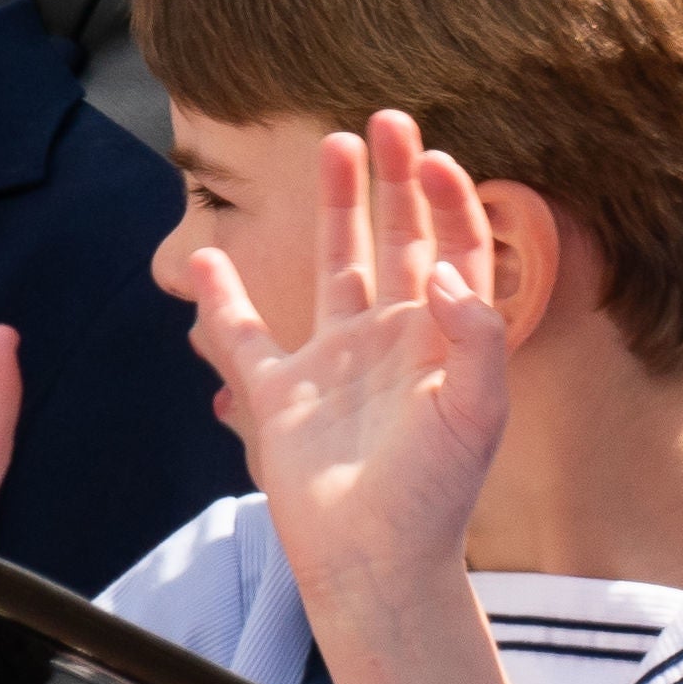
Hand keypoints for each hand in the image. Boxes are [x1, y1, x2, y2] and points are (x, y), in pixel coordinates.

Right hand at [183, 110, 508, 601]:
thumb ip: (477, 336)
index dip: (451, 202)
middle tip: (388, 119)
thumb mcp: (477, 413)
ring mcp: (335, 363)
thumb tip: (447, 271)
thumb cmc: (434, 496)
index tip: (435, 157)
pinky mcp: (282, 396)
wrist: (376, 564)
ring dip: (334, 208)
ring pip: (334, 266)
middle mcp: (393, 341)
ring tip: (335, 146)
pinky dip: (222, 299)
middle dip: (396, 181)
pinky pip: (244, 336)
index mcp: (444, 341)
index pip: (457, 251)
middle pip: (398, 240)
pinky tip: (205, 259)